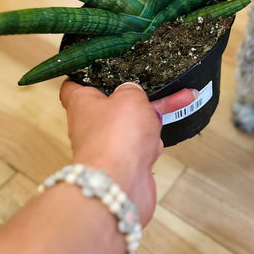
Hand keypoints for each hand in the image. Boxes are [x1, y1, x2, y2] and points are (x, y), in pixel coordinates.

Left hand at [59, 80, 196, 226]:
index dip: (85, 76)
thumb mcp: (130, 96)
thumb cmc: (116, 138)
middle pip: (113, 104)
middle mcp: (90, 125)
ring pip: (131, 125)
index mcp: (82, 103)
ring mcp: (106, 146)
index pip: (74, 86)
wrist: (119, 184)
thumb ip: (132, 89)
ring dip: (152, 118)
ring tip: (180, 101)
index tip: (98, 69)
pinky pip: (140, 147)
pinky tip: (157, 143)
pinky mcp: (122, 164)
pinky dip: (152, 143)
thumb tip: (132, 93)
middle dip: (138, 97)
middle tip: (159, 84)